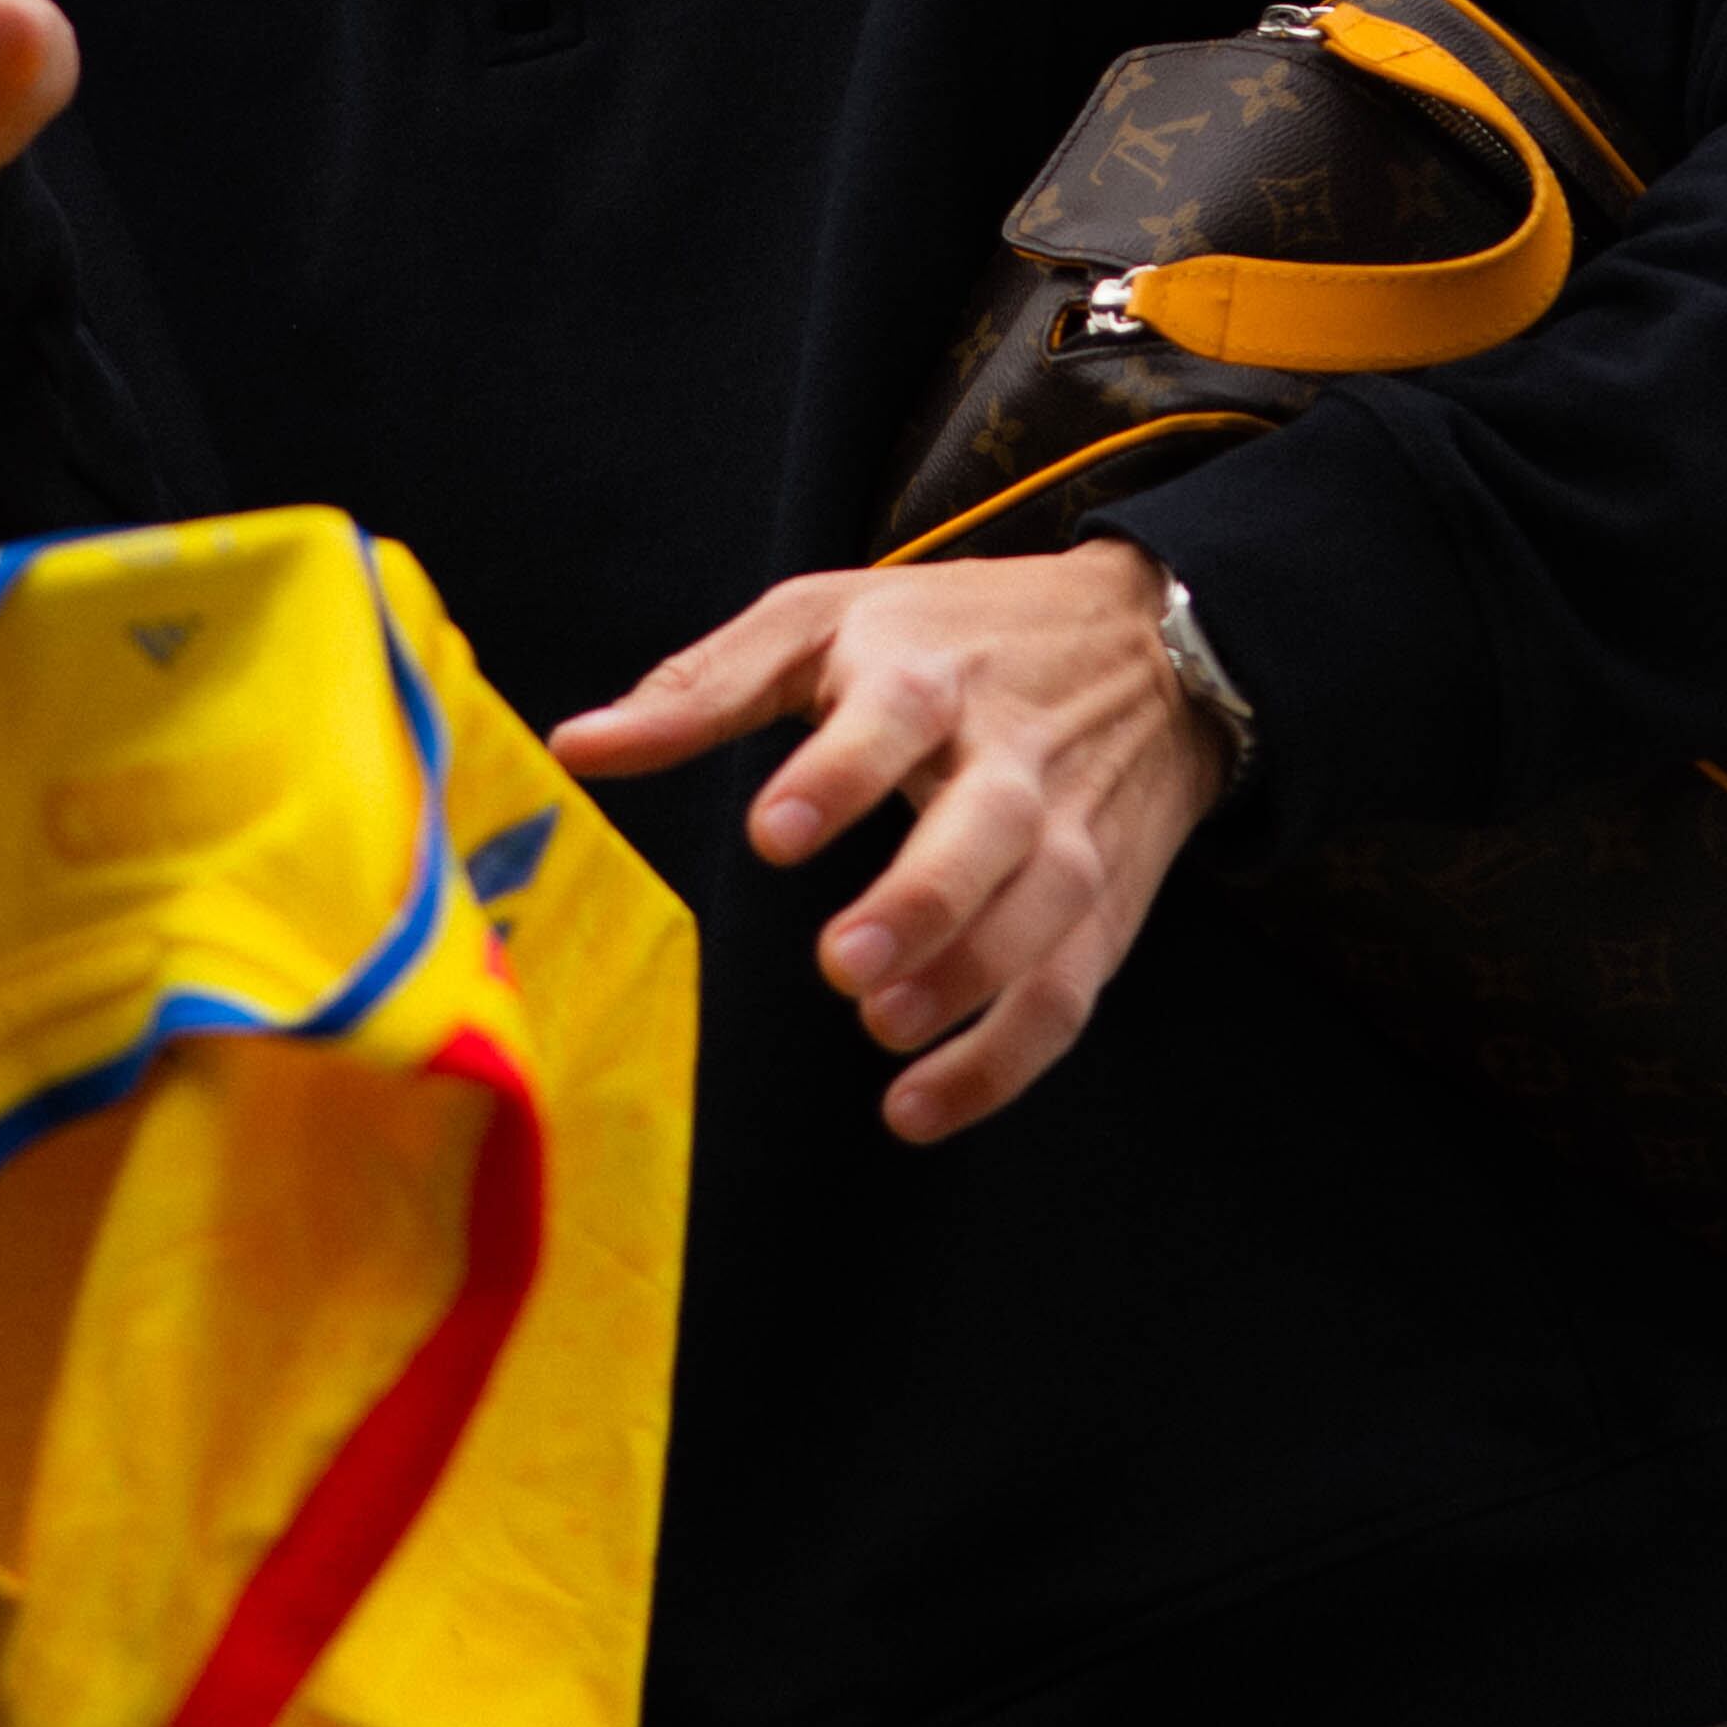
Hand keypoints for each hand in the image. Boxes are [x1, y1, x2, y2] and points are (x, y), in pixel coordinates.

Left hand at [552, 546, 1222, 1142]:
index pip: (896, 714)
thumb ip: (700, 687)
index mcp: (930, 670)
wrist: (1152, 644)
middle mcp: (1012, 753)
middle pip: (991, 827)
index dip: (841, 775)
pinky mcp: (1104, 906)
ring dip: (968, 984)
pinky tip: (917, 1107)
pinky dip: (1004, 1062)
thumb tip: (573, 748)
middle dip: (926, 899)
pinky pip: (1068, 994)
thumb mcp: (825, 619)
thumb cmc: (952, 633)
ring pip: (1042, 917)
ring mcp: (1070, 834)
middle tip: (843, 963)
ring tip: (881, 1029)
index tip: (774, 835)